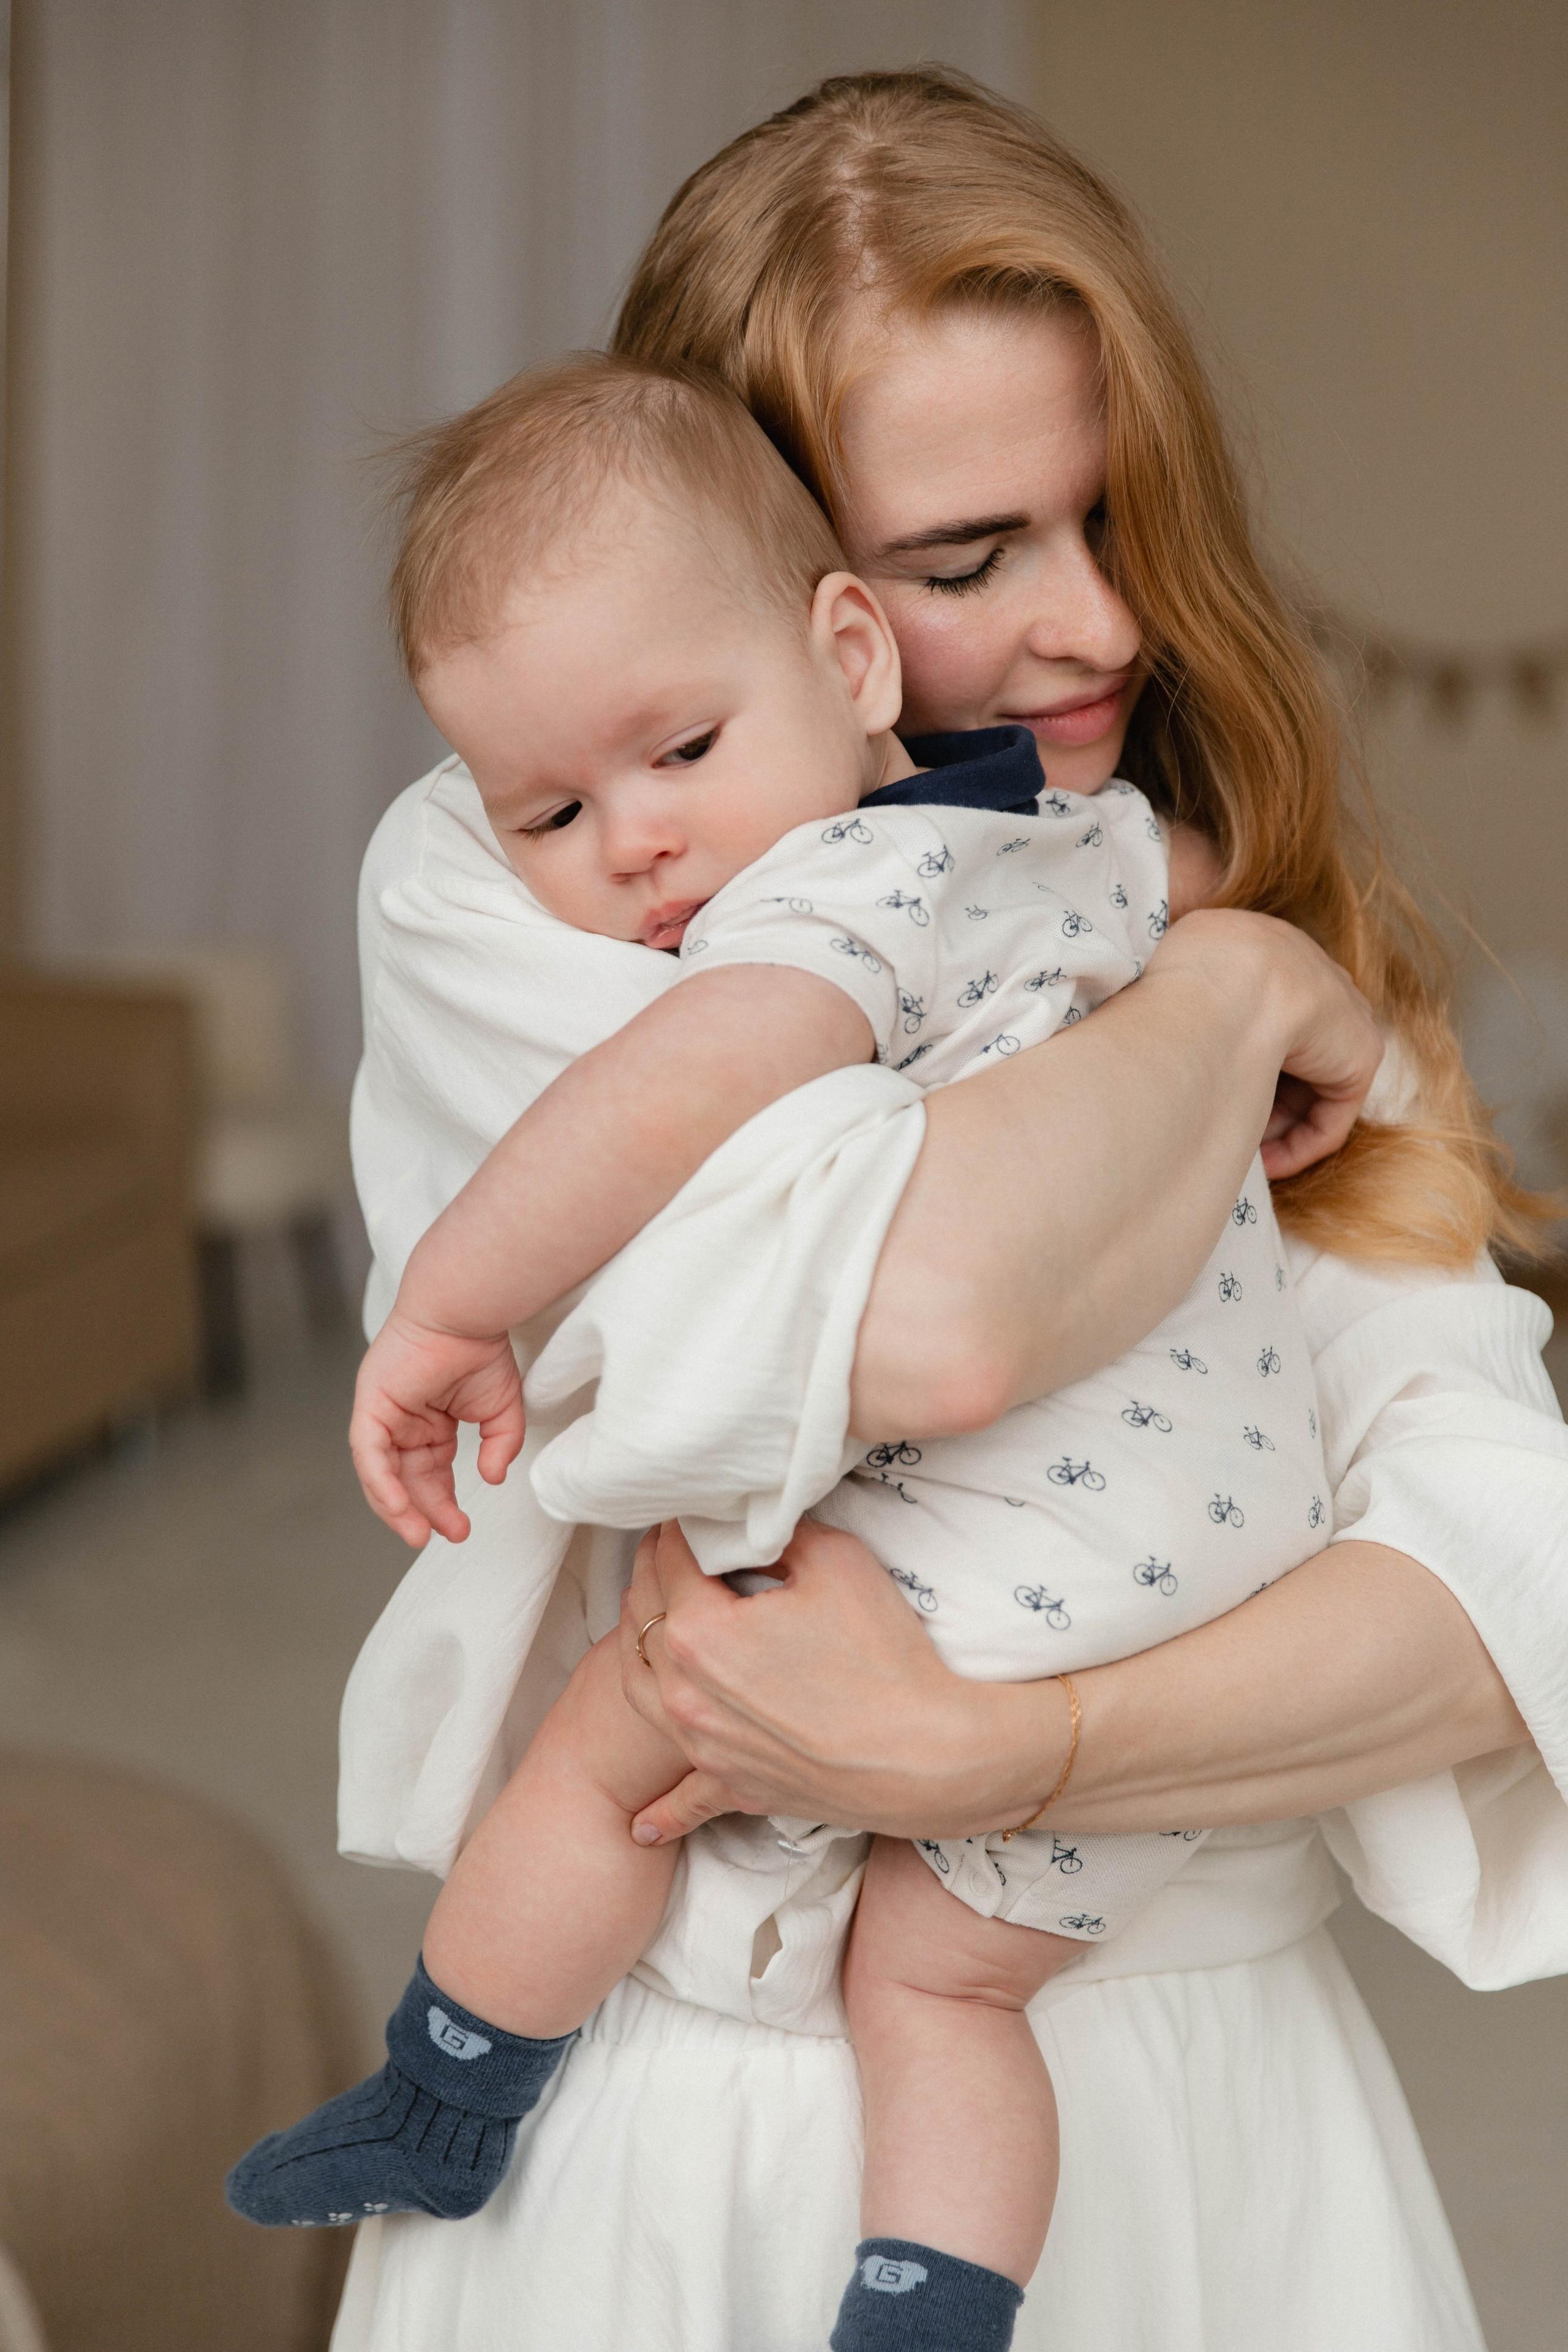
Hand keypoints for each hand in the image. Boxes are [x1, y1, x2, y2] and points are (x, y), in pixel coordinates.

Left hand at [349, 1306, 524, 1546]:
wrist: (465, 1313)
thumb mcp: (501, 1409)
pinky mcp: (371, 1407)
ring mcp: (382, 1415)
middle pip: (406, 1480)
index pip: (430, 1474)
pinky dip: (381, 1483)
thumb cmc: (479, 1348)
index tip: (461, 1528)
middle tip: (444, 1535)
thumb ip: (499, 1445)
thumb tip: (493, 1478)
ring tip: (418, 1533)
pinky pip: (370, 1455)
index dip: (443, 1503)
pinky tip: (398, 1507)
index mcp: (427, 1424)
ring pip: (382, 1474)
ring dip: (397, 1507)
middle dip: (422, 1511)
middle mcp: (401, 1423)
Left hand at [618, 1519, 1060, 1843]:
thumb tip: (753, 1527)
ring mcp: (703, 1746)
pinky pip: (682, 1799)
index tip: (685, 1513)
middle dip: (651, 1574)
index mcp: (699, 1630)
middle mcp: (684, 1691)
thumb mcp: (836, 1560)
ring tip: (646, 1623)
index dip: (676, 1527)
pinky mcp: (732, 1785)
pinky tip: (639, 1826)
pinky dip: (660, 1808)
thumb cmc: (884, 1656)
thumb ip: (780, 1534)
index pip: (669, 1559)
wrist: (925, 1755)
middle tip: (664, 1551)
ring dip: (637, 1647)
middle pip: (643, 1617)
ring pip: (640, 1688)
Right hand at [1152, 908, 1383, 1178]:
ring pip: (1303, 1088)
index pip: (1248, 1013)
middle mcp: (1307, 970)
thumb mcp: (1166, 971)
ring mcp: (1340, 1010)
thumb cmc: (1177, 979)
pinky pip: (1330, 1114)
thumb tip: (1150, 1029)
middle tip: (1215, 1126)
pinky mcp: (1360, 1053)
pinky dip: (1297, 1146)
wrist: (1228, 984)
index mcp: (1259, 946)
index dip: (1222, 1059)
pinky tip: (1262, 1164)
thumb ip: (1180, 998)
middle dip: (1251, 1097)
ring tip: (1234, 1154)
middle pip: (1281, 1053)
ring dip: (1268, 1129)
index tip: (1193, 1091)